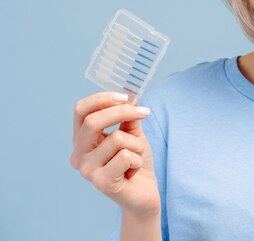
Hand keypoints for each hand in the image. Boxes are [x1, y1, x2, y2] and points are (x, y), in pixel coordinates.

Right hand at [70, 92, 160, 217]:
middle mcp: (78, 155)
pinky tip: (133, 171)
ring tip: (135, 157)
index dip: (102, 98)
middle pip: (93, 121)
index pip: (80, 110)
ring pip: (117, 138)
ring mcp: (87, 170)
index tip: (125, 97)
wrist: (144, 193)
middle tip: (144, 113)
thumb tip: (129, 91)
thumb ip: (128, 115)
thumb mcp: (132, 133)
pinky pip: (126, 156)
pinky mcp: (101, 182)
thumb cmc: (135, 163)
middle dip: (123, 112)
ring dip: (137, 144)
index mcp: (82, 140)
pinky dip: (138, 160)